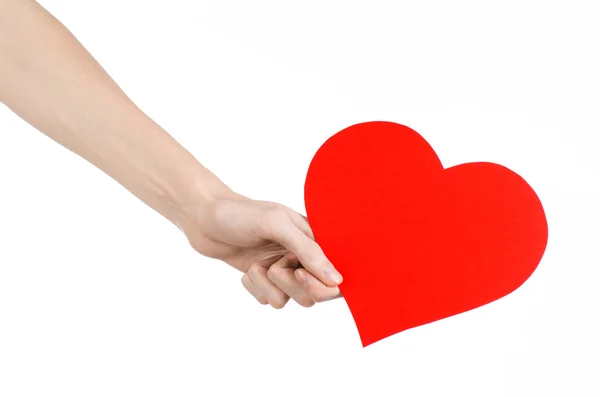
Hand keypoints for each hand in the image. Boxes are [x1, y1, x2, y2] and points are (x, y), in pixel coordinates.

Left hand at [176, 192, 342, 307]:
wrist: (203, 218)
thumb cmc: (240, 214)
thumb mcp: (276, 224)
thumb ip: (307, 251)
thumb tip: (336, 279)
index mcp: (313, 239)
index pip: (337, 273)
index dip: (324, 283)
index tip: (299, 272)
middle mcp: (302, 257)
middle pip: (315, 293)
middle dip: (291, 284)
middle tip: (275, 268)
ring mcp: (283, 270)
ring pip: (291, 300)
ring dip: (269, 285)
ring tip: (256, 265)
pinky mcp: (265, 281)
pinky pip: (270, 300)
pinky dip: (256, 289)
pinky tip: (247, 270)